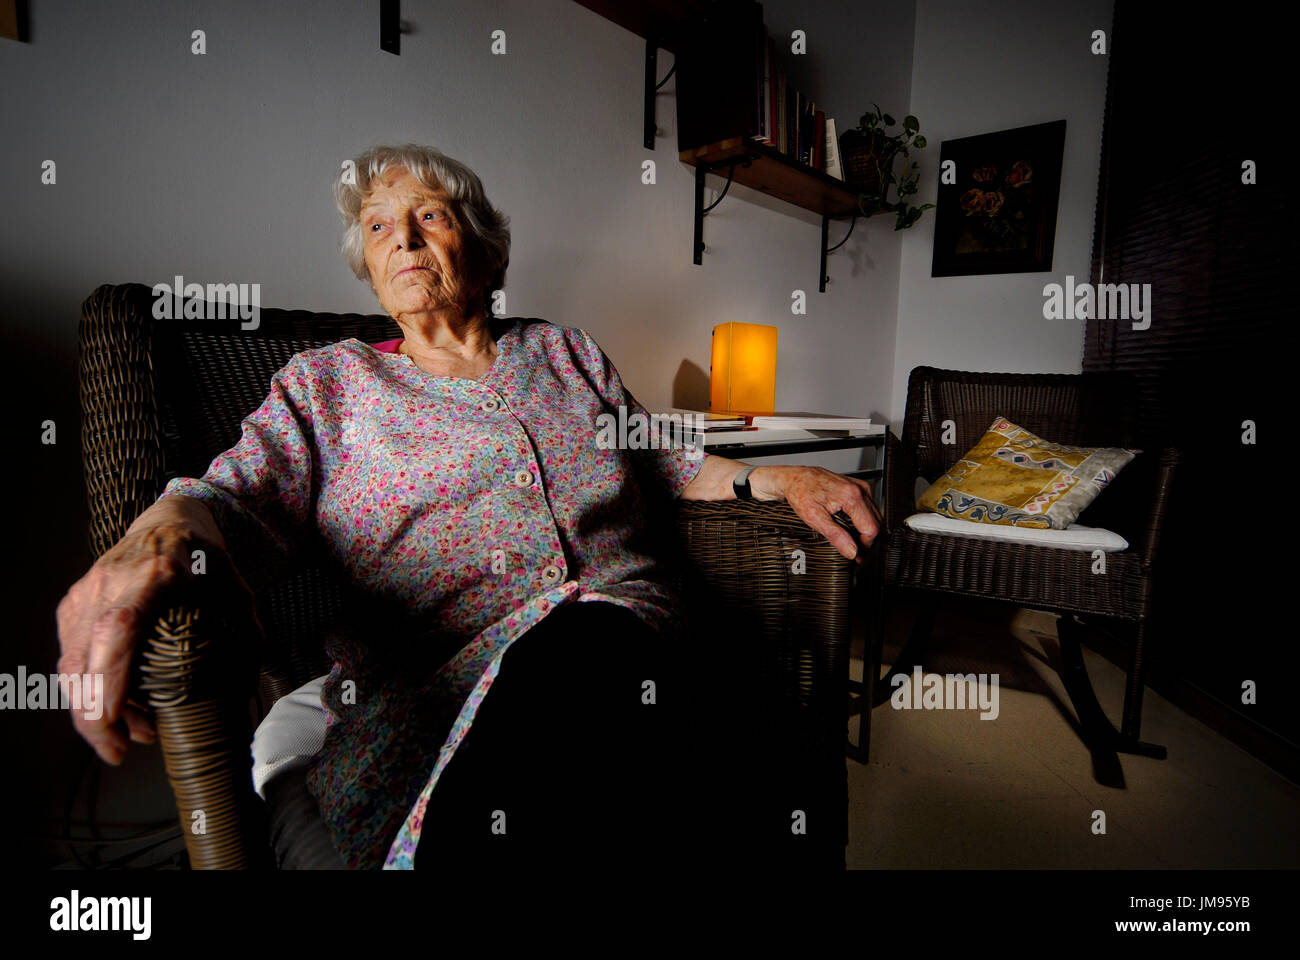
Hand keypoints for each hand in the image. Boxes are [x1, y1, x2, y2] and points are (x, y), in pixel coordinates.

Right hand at [54, 497, 252, 764]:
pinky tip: (121, 709)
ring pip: (71, 666)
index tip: (109, 716)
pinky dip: (90, 690)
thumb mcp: (235, 589)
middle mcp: (109, 585)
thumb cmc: (202, 559)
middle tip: (118, 752)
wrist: (166, 523)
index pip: (119, 628)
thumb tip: (246, 688)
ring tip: (133, 733)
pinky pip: (71, 658)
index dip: (109, 675)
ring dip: (95, 709)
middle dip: (94, 717)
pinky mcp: (72, 607)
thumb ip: (245, 634)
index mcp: (153, 577)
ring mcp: (85, 596)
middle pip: (84, 659)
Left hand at [749, 466, 880, 562]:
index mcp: (852, 496)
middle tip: (853, 549)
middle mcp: (860, 489)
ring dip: (866, 530)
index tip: (856, 553)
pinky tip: (851, 525)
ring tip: (851, 538)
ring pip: (875, 516)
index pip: (871, 528)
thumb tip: (851, 551)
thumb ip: (835, 536)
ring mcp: (861, 487)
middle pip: (876, 523)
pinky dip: (864, 520)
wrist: (795, 478)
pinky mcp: (859, 488)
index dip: (865, 545)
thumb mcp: (814, 518)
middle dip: (866, 539)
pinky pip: (869, 509)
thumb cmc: (801, 492)